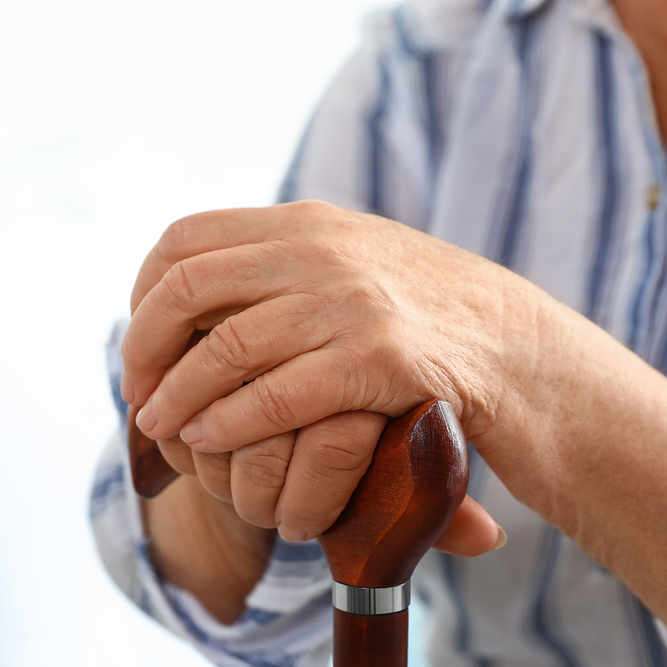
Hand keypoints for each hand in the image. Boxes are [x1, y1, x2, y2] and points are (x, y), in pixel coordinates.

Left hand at [122, 201, 517, 543]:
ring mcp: (351, 301)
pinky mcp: (379, 358)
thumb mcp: (358, 263)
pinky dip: (230, 423)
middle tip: (139, 396)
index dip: (143, 294)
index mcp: (308, 223)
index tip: (141, 345)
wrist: (527, 352)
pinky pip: (277, 395)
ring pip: (224, 346)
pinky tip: (211, 443)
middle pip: (187, 286)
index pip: (185, 238)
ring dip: (178, 396)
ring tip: (160, 430)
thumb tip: (209, 275)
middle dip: (145, 347)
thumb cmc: (431, 321)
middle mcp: (323, 249)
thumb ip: (293, 260)